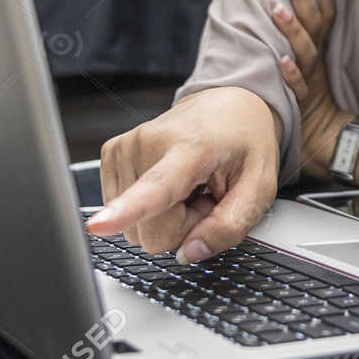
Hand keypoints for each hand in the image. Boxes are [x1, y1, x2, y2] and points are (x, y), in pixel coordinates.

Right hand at [84, 86, 279, 264]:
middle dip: (180, 226)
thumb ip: (229, 226)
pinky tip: (171, 184)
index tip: (98, 226)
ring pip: (133, 227)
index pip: (155, 187)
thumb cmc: (245, 142)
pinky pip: (123, 212)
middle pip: (148, 231)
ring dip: (165, 216)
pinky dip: (149, 206)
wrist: (230, 105)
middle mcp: (149, 142)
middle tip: (203, 195)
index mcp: (191, 147)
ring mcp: (125, 146)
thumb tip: (188, 254)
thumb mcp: (260, 188)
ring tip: (189, 186)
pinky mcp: (111, 154)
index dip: (125, 211)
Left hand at [267, 0, 346, 179]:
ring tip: (275, 7)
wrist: (329, 141)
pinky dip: (290, 73)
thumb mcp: (312, 68)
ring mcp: (311, 80)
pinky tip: (280, 60)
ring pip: (304, 50)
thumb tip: (282, 11)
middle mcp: (317, 61)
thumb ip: (303, 42)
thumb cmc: (314, 102)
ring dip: (290, 28)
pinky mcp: (301, 102)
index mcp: (322, 50)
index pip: (327, 15)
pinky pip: (295, 86)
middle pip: (313, 24)